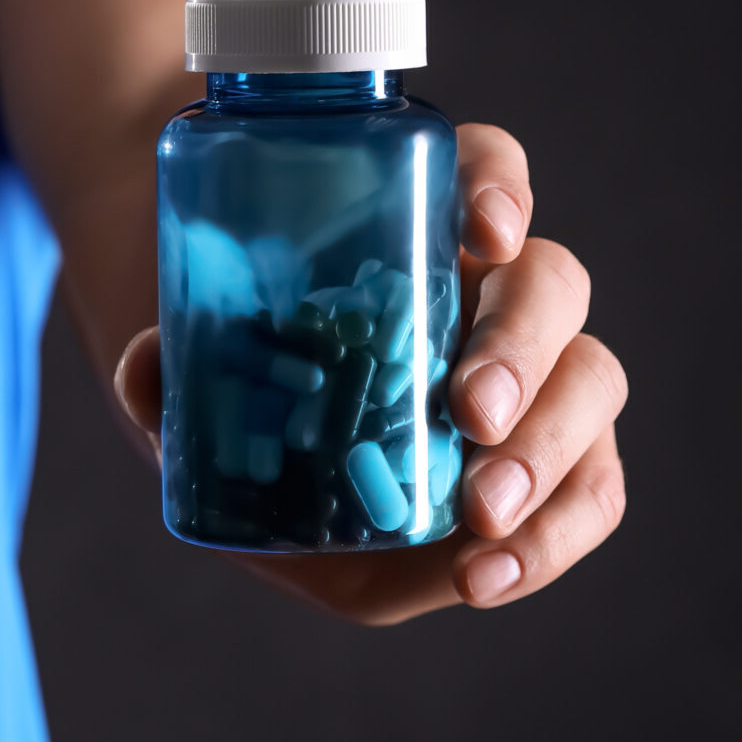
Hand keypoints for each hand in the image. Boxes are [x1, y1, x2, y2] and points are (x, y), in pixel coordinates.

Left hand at [108, 123, 628, 624]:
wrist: (250, 449)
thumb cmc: (223, 371)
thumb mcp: (184, 365)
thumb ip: (160, 369)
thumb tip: (150, 363)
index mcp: (419, 222)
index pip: (484, 166)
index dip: (496, 184)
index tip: (480, 231)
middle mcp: (489, 286)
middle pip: (552, 283)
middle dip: (523, 350)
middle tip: (470, 412)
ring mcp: (528, 373)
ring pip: (591, 379)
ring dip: (551, 447)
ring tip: (481, 514)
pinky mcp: (538, 463)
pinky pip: (587, 489)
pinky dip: (554, 535)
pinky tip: (487, 576)